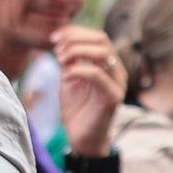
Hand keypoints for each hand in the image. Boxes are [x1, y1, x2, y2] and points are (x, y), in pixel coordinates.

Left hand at [53, 25, 124, 157]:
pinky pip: (98, 75)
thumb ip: (68, 61)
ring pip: (103, 53)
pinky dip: (79, 70)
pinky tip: (66, 75)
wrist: (83, 140)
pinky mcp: (114, 98)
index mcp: (108, 65)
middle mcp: (117, 71)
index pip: (97, 37)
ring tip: (60, 58)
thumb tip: (61, 40)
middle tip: (55, 45)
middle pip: (102, 40)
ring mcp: (118, 84)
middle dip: (75, 38)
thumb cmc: (77, 110)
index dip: (75, 32)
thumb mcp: (69, 80)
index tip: (54, 38)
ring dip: (77, 51)